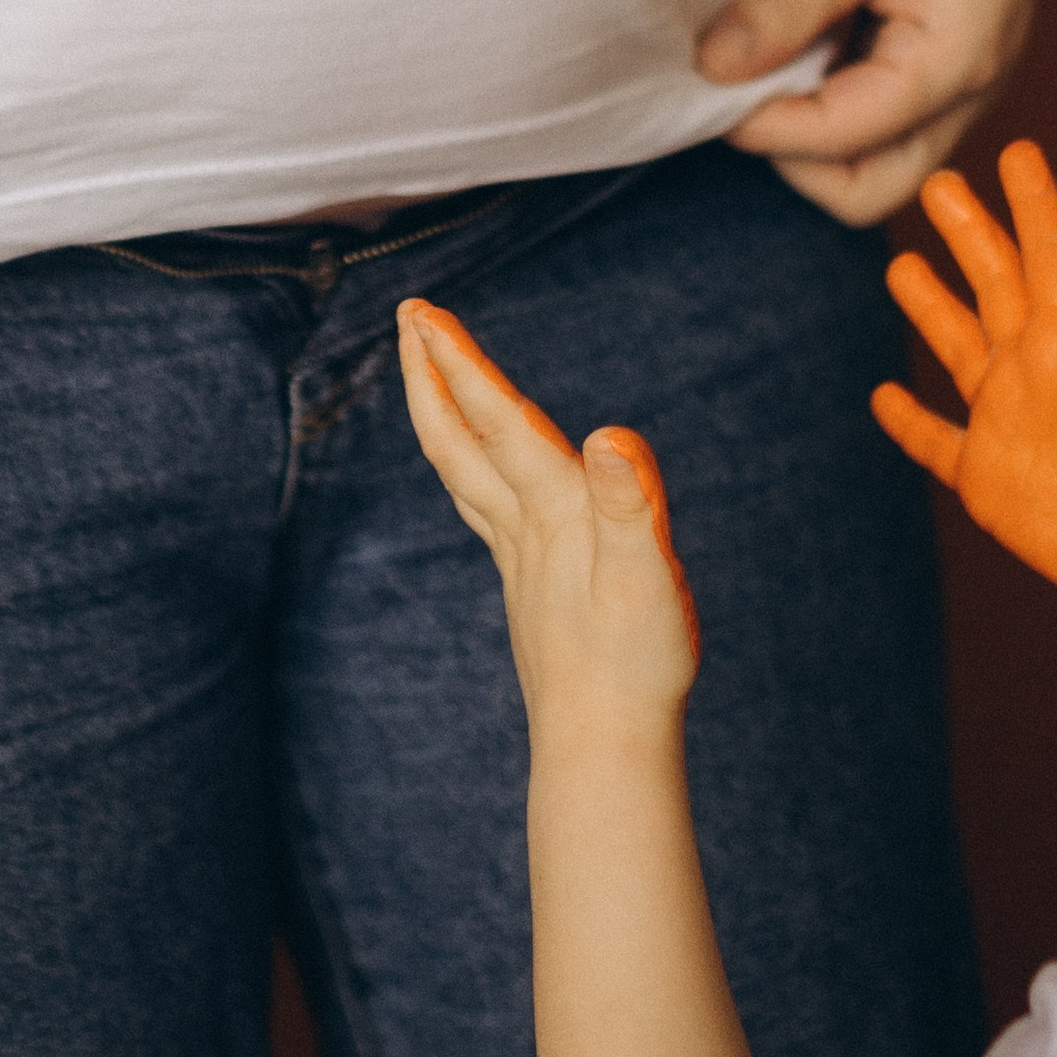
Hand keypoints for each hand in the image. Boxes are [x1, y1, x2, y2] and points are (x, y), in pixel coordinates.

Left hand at [398, 299, 701, 743]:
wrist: (604, 744)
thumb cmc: (634, 663)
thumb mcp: (648, 577)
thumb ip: (631, 505)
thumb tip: (611, 437)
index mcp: (553, 511)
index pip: (497, 420)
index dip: (459, 362)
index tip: (419, 311)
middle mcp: (525, 527)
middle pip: (459, 440)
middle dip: (432, 374)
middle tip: (407, 317)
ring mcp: (521, 558)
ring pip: (465, 472)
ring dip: (444, 414)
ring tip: (430, 377)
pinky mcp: (530, 585)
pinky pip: (486, 507)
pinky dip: (473, 468)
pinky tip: (485, 476)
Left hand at [697, 0, 1056, 222]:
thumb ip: (789, 4)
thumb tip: (714, 70)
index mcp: (957, 64)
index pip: (843, 141)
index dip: (763, 123)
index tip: (706, 77)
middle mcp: (970, 88)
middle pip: (870, 185)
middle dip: (793, 155)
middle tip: (739, 86)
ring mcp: (960, 74)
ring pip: (875, 154)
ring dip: (810, 127)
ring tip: (763, 56)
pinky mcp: (942, 50)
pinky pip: (879, 108)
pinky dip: (828, 92)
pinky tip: (794, 38)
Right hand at [876, 138, 1056, 600]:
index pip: (1047, 256)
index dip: (1032, 203)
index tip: (1018, 151)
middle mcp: (1034, 369)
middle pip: (993, 285)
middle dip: (968, 234)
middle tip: (938, 183)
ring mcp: (1005, 420)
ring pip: (958, 348)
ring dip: (932, 308)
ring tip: (901, 266)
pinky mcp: (986, 476)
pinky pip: (937, 442)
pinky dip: (910, 422)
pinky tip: (884, 398)